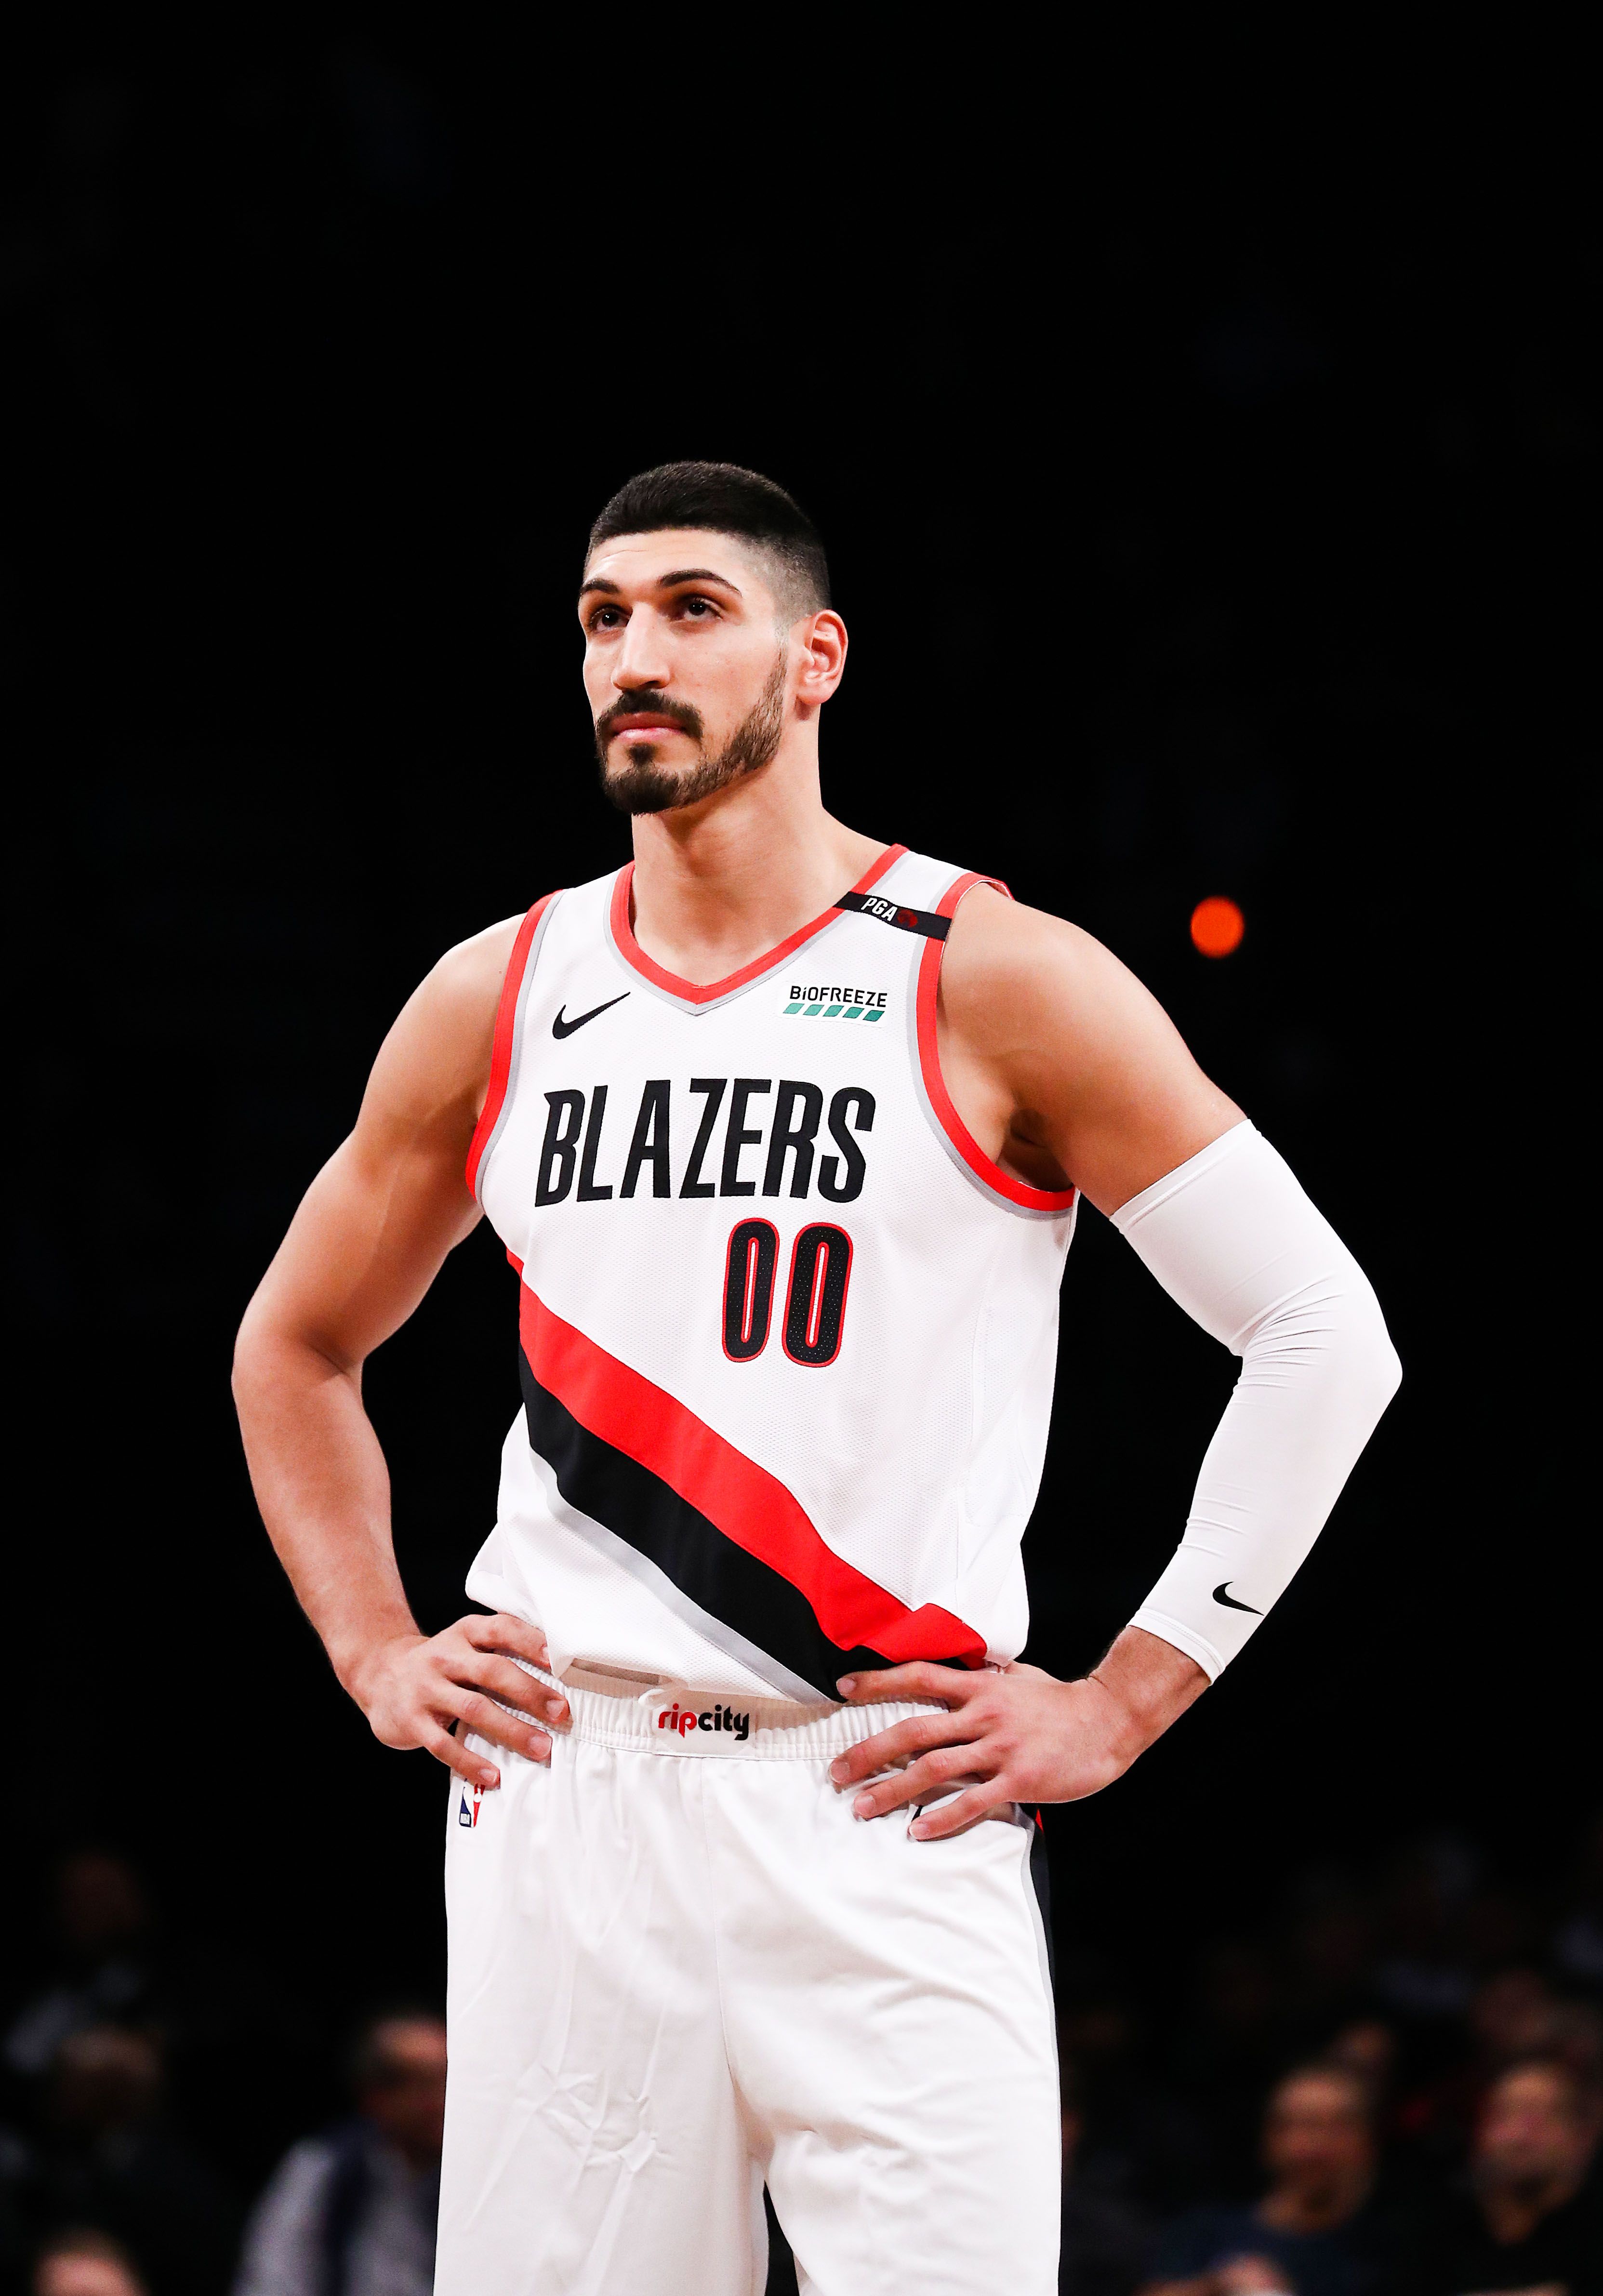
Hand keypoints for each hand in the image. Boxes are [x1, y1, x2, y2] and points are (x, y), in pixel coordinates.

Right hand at [345, 1612, 567, 1789]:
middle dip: (530, 1692)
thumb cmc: (441, 1663)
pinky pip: (443, 1744)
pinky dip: (470, 1761)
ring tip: (541, 1747)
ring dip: (511, 1730)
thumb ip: (500, 1652)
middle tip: (561, 1712)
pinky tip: (493, 1774)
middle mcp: (444, 1656)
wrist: (379, 1673)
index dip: (530, 1641)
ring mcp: (425, 1689)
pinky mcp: (412, 1721)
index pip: (500, 1629)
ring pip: (473, 1708)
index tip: (558, 1659)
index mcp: (463, 1633)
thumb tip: (557, 1675)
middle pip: (492, 1670)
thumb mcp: (465, 1644)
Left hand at [829, 1630, 1206, 1840]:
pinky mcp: (1018, 1780)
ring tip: (862, 1807)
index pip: (919, 1678)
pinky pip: (972, 1802)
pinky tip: (918, 1831)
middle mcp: (983, 1714)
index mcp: (980, 1687)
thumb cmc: (1060, 1700)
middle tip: (836, 1771)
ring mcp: (1000, 1748)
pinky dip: (942, 1818)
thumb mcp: (1017, 1675)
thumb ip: (984, 1676)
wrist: (1108, 1720)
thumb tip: (960, 1670)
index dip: (878, 1681)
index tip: (843, 1690)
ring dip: (892, 1790)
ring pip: (934, 1770)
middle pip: (912, 1731)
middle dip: (868, 1751)